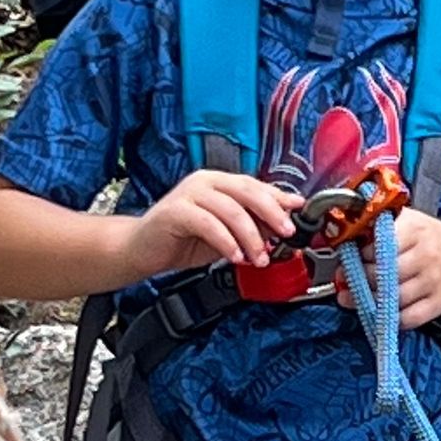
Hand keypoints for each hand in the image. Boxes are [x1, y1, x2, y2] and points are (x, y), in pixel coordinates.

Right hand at [126, 170, 299, 276]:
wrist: (141, 250)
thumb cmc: (183, 240)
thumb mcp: (226, 233)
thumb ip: (251, 226)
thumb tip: (282, 226)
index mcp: (220, 182)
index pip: (256, 186)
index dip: (279, 198)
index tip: (299, 210)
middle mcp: (206, 182)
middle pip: (247, 191)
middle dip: (272, 213)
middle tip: (286, 233)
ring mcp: (189, 193)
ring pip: (231, 209)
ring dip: (250, 236)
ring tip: (258, 257)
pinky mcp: (175, 211)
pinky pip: (208, 224)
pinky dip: (226, 242)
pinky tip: (234, 257)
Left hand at [336, 206, 440, 329]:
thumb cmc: (426, 239)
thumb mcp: (405, 220)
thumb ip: (376, 225)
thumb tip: (341, 240)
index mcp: (415, 229)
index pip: (379, 245)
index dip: (360, 254)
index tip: (349, 258)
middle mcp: (427, 254)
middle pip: (385, 274)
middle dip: (361, 279)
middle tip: (348, 281)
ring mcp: (434, 280)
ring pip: (395, 298)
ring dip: (372, 301)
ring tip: (360, 297)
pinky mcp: (439, 302)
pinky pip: (410, 317)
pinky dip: (393, 319)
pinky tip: (384, 311)